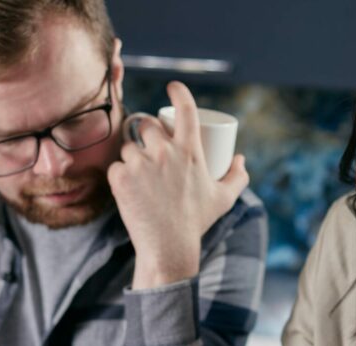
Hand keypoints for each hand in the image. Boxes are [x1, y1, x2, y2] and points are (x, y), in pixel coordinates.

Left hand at [108, 81, 249, 288]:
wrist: (168, 247)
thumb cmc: (196, 222)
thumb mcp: (223, 199)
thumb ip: (237, 177)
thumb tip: (239, 159)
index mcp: (190, 151)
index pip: (185, 109)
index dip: (179, 92)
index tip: (172, 87)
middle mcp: (165, 152)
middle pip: (147, 125)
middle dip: (146, 133)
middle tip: (148, 149)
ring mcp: (141, 164)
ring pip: (129, 147)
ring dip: (132, 156)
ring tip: (139, 175)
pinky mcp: (121, 178)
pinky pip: (115, 166)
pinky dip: (120, 175)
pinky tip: (127, 187)